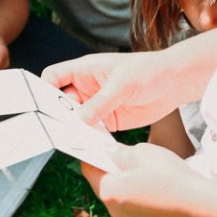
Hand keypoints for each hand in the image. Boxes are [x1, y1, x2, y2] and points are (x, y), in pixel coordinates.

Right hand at [42, 50, 189, 132]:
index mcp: (84, 70)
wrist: (174, 83)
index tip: (42, 106)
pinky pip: (92, 131)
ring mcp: (97, 105)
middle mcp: (86, 88)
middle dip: (57, 115)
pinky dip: (90, 139)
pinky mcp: (109, 121)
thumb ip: (101, 102)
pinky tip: (91, 145)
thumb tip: (80, 119)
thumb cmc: (148, 72)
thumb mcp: (122, 84)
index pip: (53, 77)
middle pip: (61, 102)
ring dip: (74, 129)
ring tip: (74, 140)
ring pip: (76, 119)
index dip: (44, 89)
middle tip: (57, 130)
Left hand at [94, 141, 204, 216]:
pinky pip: (135, 208)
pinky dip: (140, 197)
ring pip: (120, 198)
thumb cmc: (169, 176)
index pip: (89, 169)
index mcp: (108, 191)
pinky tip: (157, 188)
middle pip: (104, 185)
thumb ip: (118, 152)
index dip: (93, 154)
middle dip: (111, 170)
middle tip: (126, 156)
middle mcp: (114, 211)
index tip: (100, 145)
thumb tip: (109, 153)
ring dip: (126, 185)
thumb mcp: (140, 153)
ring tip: (146, 172)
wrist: (201, 206)